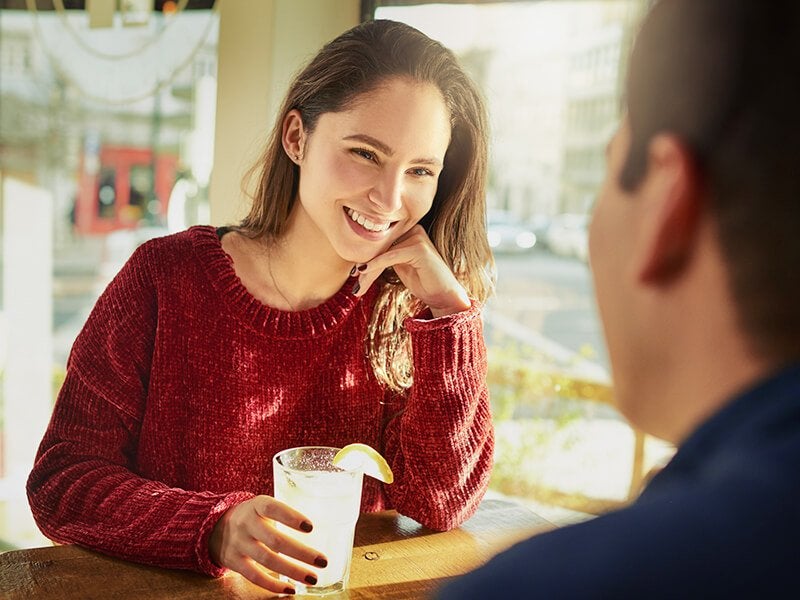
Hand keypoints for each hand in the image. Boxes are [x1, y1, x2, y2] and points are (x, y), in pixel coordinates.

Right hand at [209, 495, 326, 593]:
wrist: (216, 528)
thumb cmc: (253, 517)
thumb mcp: (263, 507)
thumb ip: (284, 516)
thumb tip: (320, 530)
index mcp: (256, 505)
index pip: (273, 508)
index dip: (291, 517)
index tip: (311, 527)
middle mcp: (246, 523)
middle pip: (274, 539)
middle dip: (301, 552)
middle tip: (323, 561)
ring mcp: (238, 543)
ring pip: (267, 559)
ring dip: (292, 571)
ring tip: (313, 578)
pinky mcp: (233, 562)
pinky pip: (254, 576)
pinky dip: (273, 584)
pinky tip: (291, 588)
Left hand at [353, 225, 470, 316]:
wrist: (444, 295)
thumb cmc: (423, 282)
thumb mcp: (399, 266)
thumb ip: (386, 255)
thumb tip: (361, 255)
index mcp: (409, 230)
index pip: (381, 242)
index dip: (366, 258)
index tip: (353, 275)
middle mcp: (413, 229)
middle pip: (381, 246)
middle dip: (365, 266)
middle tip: (354, 283)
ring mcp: (417, 236)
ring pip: (383, 252)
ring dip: (368, 271)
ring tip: (358, 287)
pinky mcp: (418, 247)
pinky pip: (391, 255)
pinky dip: (376, 264)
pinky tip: (363, 271)